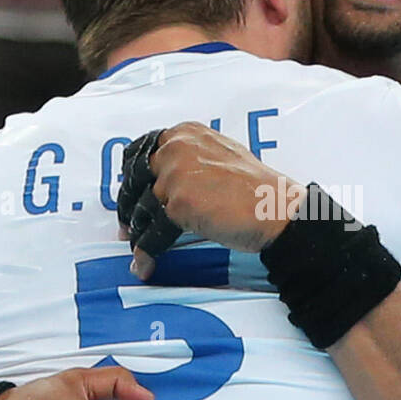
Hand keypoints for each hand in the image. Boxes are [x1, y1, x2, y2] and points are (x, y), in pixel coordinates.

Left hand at [117, 122, 304, 279]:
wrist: (275, 207)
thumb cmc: (256, 187)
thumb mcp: (221, 154)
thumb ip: (191, 158)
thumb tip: (164, 179)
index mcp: (184, 133)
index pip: (141, 151)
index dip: (131, 176)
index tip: (130, 193)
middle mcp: (175, 148)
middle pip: (135, 180)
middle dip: (127, 205)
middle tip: (125, 225)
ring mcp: (175, 176)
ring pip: (141, 209)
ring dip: (136, 232)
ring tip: (135, 248)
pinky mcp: (178, 204)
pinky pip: (152, 234)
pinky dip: (145, 253)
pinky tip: (144, 266)